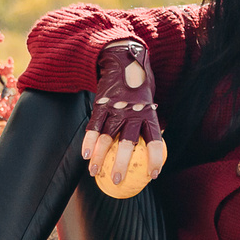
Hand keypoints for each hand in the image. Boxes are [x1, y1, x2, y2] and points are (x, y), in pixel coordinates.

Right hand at [83, 40, 164, 185]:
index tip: (153, 175)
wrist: (123, 60)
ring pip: (107, 137)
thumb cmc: (139, 85)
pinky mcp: (100, 105)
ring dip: (100, 157)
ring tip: (94, 173)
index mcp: (148, 113)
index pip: (155, 140)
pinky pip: (93, 126)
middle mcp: (133, 113)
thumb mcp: (151, 100)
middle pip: (128, 142)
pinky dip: (89, 141)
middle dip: (122, 163)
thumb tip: (154, 142)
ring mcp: (115, 109)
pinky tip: (85, 155)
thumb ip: (150, 120)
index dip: (154, 159)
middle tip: (117, 180)